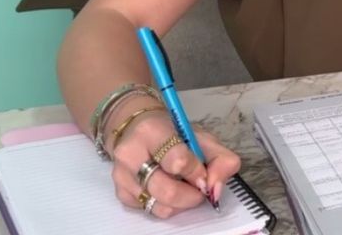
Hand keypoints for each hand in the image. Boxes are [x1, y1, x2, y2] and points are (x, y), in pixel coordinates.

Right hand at [107, 101, 240, 218]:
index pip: (177, 161)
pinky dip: (167, 205)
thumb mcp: (202, 137)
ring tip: (185, 187)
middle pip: (167, 191)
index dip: (197, 173)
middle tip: (200, 189)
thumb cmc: (173, 133)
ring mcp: (122, 176)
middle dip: (192, 195)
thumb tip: (216, 188)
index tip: (204, 174)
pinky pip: (151, 210)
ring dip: (181, 203)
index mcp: (151, 131)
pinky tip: (169, 189)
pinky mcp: (121, 193)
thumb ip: (220, 159)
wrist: (136, 130)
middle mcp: (130, 154)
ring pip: (160, 206)